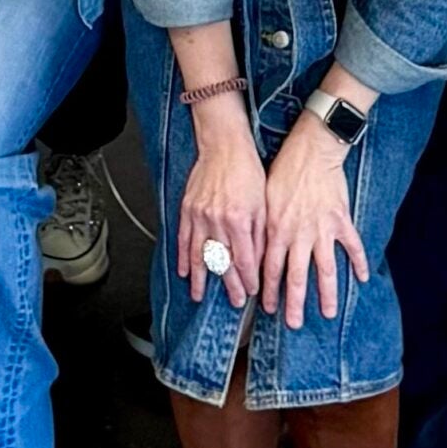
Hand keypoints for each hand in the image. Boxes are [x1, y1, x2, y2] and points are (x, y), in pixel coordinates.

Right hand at [176, 103, 265, 309]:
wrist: (224, 146)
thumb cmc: (247, 170)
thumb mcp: (263, 204)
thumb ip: (260, 236)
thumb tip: (259, 261)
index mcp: (239, 220)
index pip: (244, 260)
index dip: (248, 280)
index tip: (252, 291)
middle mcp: (217, 221)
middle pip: (222, 263)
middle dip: (229, 285)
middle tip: (234, 301)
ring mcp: (199, 216)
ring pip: (199, 255)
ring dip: (200, 279)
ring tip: (199, 296)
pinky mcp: (187, 209)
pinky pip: (184, 238)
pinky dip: (183, 256)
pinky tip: (183, 271)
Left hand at [259, 113, 367, 329]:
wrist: (310, 150)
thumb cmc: (282, 171)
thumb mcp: (263, 199)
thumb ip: (262, 227)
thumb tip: (254, 251)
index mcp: (277, 229)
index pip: (271, 268)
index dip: (269, 290)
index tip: (267, 309)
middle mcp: (299, 234)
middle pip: (297, 276)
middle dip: (294, 303)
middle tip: (293, 324)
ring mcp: (322, 229)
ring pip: (325, 269)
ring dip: (326, 293)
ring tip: (328, 313)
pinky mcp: (340, 220)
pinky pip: (352, 246)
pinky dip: (358, 262)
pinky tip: (361, 279)